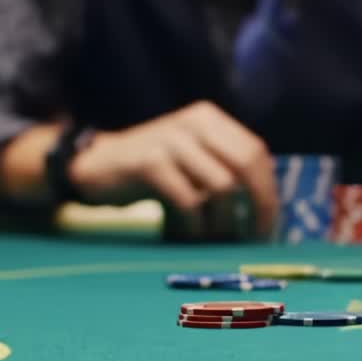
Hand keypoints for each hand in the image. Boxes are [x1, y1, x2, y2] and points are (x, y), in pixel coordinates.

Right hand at [68, 102, 277, 238]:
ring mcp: (172, 140)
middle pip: (246, 165)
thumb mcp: (190, 160)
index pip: (256, 153)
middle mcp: (195, 123)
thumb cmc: (149, 173)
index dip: (268, 192)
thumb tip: (266, 210)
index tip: (268, 227)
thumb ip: (223, 171)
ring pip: (221, 188)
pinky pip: (189, 202)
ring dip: (223, 223)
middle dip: (259, 207)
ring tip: (212, 240)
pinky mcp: (150, 163)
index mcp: (209, 119)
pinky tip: (187, 236)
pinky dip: (195, 226)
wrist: (93, 167)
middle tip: (254, 240)